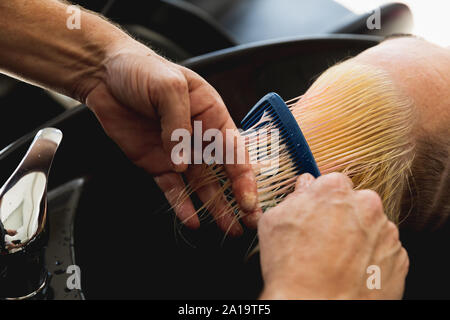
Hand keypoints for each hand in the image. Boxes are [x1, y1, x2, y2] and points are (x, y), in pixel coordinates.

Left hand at [85, 39, 260, 234]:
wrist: (105, 76)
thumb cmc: (143, 71)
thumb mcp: (168, 86)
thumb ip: (178, 123)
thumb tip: (182, 162)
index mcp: (211, 115)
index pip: (235, 150)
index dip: (244, 177)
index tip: (249, 200)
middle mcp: (200, 138)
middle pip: (224, 173)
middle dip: (238, 198)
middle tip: (249, 223)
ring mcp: (179, 154)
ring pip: (202, 185)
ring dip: (215, 207)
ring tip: (229, 229)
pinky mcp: (158, 164)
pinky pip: (172, 188)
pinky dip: (181, 204)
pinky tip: (191, 220)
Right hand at [258, 173, 408, 298]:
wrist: (316, 306)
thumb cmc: (291, 266)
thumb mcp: (274, 221)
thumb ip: (294, 196)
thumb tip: (305, 186)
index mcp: (335, 189)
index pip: (334, 183)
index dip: (323, 200)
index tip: (317, 213)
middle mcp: (366, 204)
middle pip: (357, 203)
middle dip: (345, 216)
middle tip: (326, 239)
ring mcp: (387, 233)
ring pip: (372, 227)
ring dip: (360, 237)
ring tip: (338, 260)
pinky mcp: (399, 259)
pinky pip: (384, 251)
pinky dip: (372, 258)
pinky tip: (352, 272)